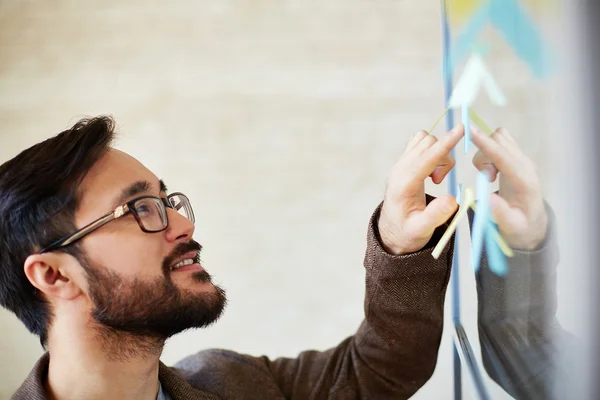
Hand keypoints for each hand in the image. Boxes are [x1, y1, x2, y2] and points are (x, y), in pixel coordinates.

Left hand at [378, 126, 463, 254]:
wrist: (392, 231)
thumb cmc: (408, 232)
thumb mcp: (422, 230)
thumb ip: (436, 216)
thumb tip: (452, 200)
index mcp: (403, 185)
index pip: (426, 158)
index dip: (445, 144)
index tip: (460, 129)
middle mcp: (399, 169)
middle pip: (427, 144)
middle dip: (444, 157)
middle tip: (440, 181)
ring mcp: (400, 164)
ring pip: (424, 140)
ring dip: (438, 153)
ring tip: (436, 178)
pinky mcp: (404, 162)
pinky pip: (419, 143)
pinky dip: (432, 151)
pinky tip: (431, 171)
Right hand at [471, 128, 547, 249]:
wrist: (532, 221)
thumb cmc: (520, 225)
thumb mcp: (511, 227)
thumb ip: (501, 213)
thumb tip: (488, 197)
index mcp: (524, 181)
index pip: (503, 157)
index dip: (486, 144)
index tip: (470, 131)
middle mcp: (525, 164)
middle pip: (499, 142)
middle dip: (483, 156)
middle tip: (485, 179)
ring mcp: (522, 158)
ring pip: (498, 138)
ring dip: (485, 153)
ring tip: (489, 176)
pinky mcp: (516, 156)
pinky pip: (500, 140)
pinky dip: (489, 148)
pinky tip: (492, 168)